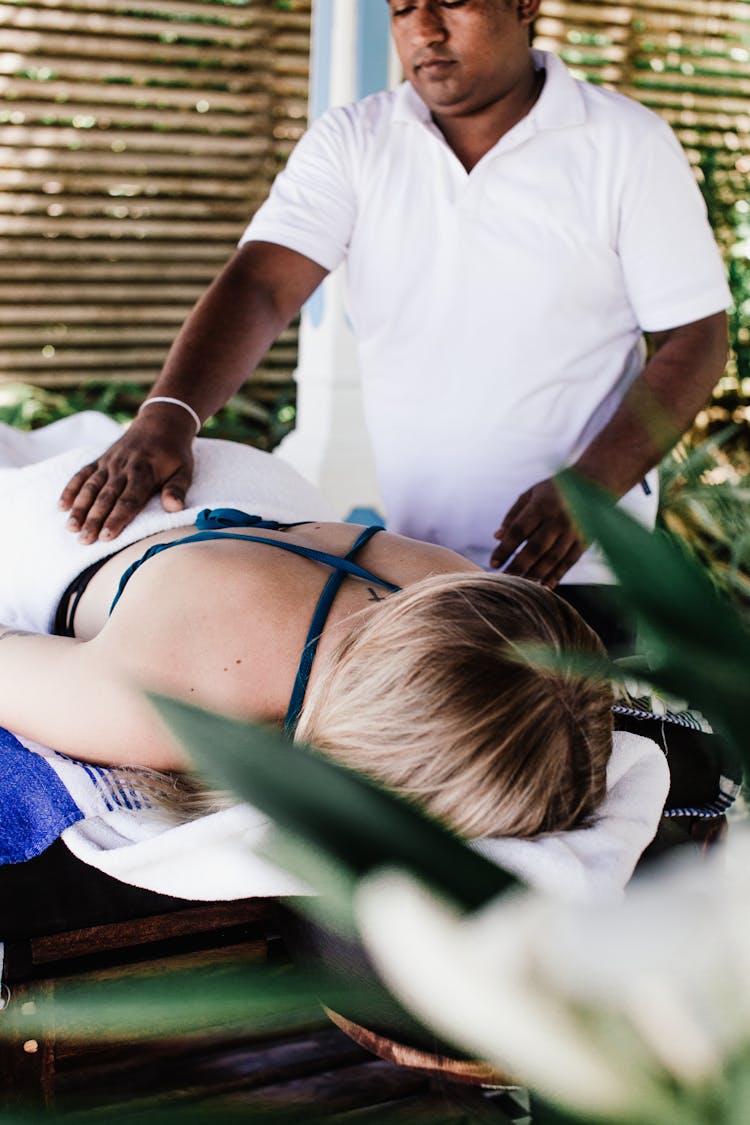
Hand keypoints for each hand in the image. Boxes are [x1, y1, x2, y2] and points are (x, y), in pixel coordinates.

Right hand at [59, 411, 194, 541]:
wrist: (160, 422)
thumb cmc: (174, 453)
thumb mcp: (184, 470)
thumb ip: (177, 490)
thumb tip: (175, 508)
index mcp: (144, 472)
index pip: (129, 500)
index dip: (117, 519)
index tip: (106, 536)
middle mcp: (123, 468)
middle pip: (106, 497)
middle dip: (93, 520)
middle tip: (84, 540)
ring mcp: (109, 463)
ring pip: (91, 487)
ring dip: (79, 508)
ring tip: (71, 528)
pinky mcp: (100, 460)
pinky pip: (82, 475)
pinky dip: (71, 489)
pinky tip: (62, 506)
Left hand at [490, 478, 585, 585]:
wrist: (594, 483)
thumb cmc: (554, 489)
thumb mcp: (531, 494)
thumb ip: (513, 514)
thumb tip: (497, 537)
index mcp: (541, 506)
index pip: (518, 531)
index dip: (505, 549)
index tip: (493, 563)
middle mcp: (558, 520)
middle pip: (535, 548)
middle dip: (517, 566)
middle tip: (503, 579)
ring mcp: (573, 531)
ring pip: (552, 559)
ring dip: (535, 575)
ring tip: (520, 587)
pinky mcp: (584, 541)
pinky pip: (569, 562)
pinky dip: (556, 576)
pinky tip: (544, 587)